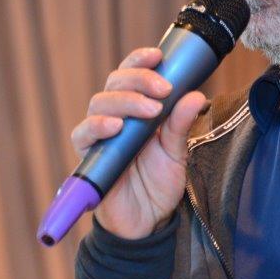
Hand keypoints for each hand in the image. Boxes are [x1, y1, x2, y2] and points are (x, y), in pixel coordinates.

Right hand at [70, 47, 207, 239]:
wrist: (147, 222)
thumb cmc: (159, 182)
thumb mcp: (177, 152)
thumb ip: (181, 124)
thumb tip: (196, 95)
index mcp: (136, 109)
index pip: (131, 74)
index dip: (140, 60)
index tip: (159, 56)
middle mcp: (115, 117)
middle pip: (115, 83)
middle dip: (139, 80)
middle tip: (163, 91)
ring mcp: (100, 136)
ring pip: (99, 104)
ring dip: (125, 102)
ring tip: (150, 111)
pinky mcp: (89, 158)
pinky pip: (83, 135)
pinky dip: (97, 126)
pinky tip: (116, 127)